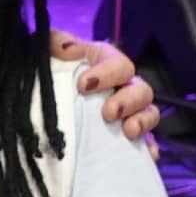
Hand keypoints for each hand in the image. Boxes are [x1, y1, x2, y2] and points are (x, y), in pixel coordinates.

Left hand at [50, 31, 160, 149]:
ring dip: (142, 122)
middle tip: (108, 113)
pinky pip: (146, 140)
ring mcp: (128, 110)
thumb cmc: (53, 65)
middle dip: (127, 101)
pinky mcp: (126, 133)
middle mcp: (123, 84)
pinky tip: (147, 154)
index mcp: (107, 62)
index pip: (118, 64)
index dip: (106, 74)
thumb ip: (55, 42)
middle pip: (140, 90)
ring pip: (148, 113)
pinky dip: (148, 146)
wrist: (47, 90)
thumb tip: (66, 48)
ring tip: (129, 132)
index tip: (83, 85)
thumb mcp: (49, 49)